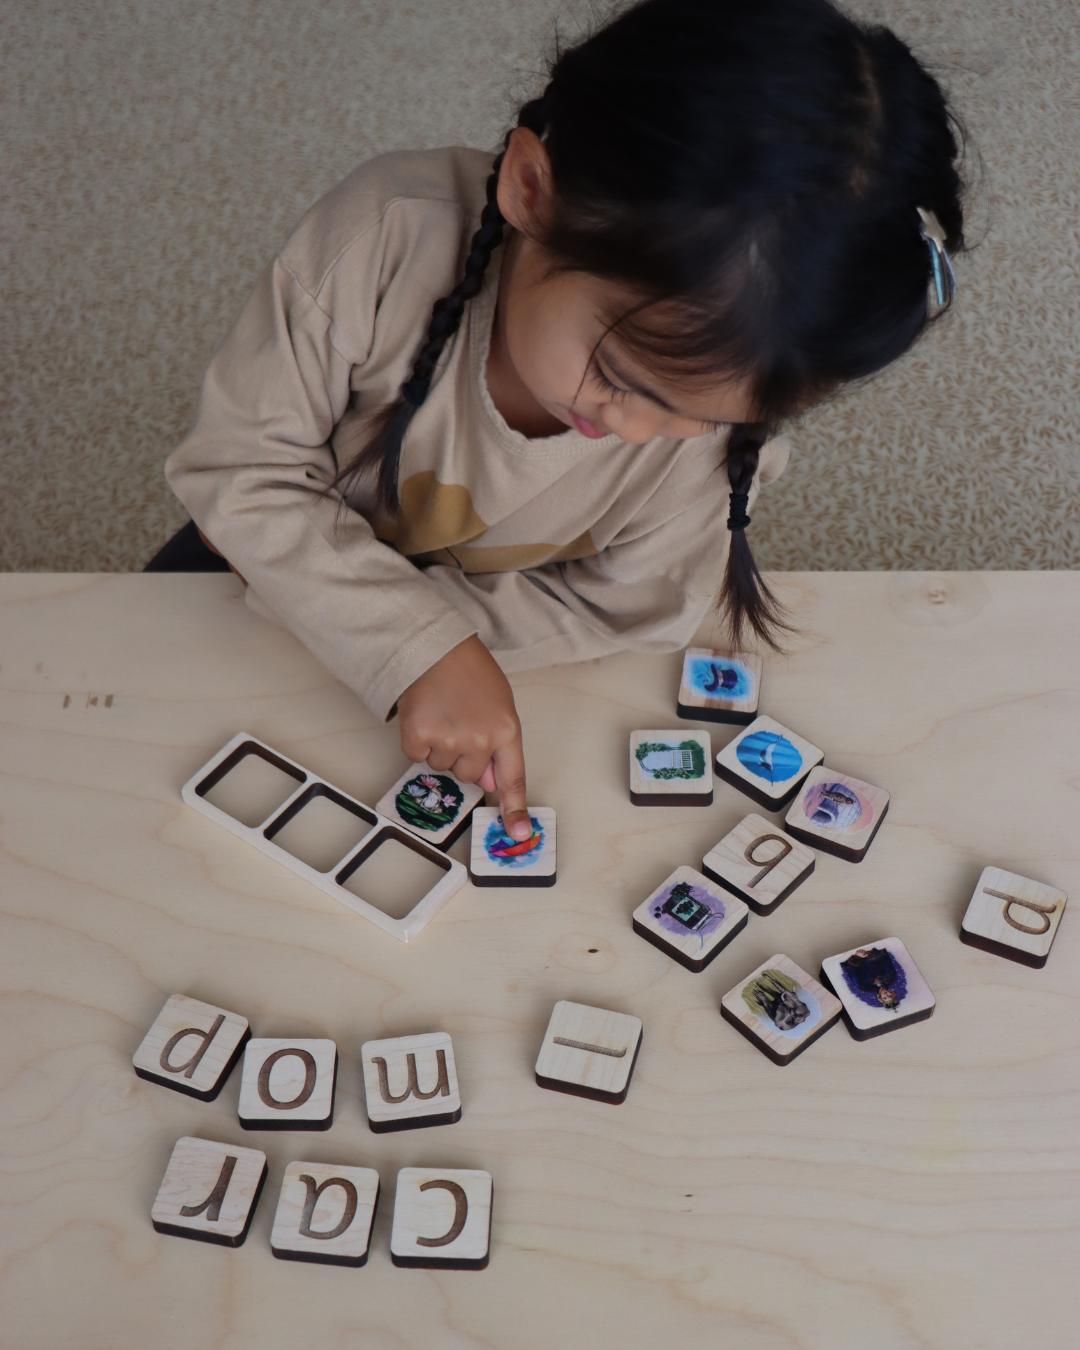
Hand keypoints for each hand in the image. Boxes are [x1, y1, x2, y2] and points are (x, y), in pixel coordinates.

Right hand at [396, 635, 530, 840]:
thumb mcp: (499, 705)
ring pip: (442, 767)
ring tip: (442, 713)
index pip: (513, 779)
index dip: (515, 809)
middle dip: (463, 756)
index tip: (518, 834)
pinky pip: (417, 757)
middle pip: (470, 775)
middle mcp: (479, 740)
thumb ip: (498, 745)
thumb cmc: (470, 672)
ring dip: (440, 747)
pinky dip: (417, 741)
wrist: (435, 647)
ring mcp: (448, 740)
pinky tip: (425, 715)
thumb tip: (490, 785)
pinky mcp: (418, 737)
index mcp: (506, 730)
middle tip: (459, 722)